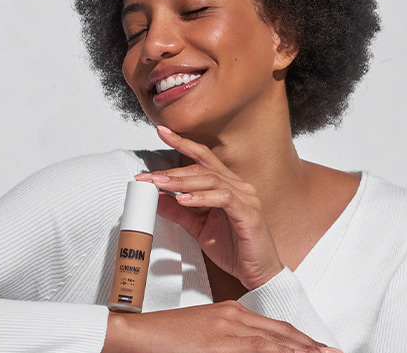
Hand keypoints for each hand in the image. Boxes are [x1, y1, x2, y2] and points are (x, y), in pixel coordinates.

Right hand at [103, 302, 331, 352]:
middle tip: (335, 352)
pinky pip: (256, 350)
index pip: (275, 330)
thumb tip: (245, 347)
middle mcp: (232, 318)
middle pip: (281, 335)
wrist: (134, 334)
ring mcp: (226, 330)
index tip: (320, 349)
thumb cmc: (164, 339)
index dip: (301, 341)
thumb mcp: (203, 336)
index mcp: (230, 314)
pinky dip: (278, 352)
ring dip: (303, 350)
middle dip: (311, 347)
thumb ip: (227, 341)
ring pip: (274, 342)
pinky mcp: (218, 342)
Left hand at [134, 125, 283, 289]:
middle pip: (203, 168)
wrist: (258, 273)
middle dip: (173, 170)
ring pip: (212, 180)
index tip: (162, 132)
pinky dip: (202, 197)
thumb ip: (179, 212)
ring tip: (161, 185)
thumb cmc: (235, 249)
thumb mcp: (199, 228)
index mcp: (228, 186)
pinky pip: (223, 198)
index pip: (204, 158)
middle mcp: (239, 186)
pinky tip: (184, 199)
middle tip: (148, 176)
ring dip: (183, 182)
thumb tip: (157, 198)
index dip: (183, 143)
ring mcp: (246, 198)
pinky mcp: (248, 214)